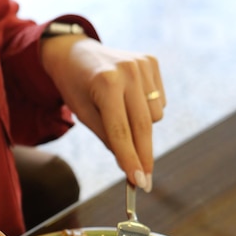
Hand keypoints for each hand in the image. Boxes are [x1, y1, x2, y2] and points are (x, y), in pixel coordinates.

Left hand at [40, 36, 165, 190]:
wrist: (75, 53)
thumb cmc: (75, 87)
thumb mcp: (84, 115)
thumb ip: (108, 138)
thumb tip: (131, 165)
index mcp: (106, 83)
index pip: (121, 131)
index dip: (130, 159)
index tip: (138, 182)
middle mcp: (128, 71)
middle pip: (143, 126)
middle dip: (144, 156)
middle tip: (145, 182)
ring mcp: (143, 64)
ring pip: (155, 117)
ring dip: (143, 128)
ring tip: (122, 116)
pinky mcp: (152, 62)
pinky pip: (160, 102)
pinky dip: (148, 110)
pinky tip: (130, 101)